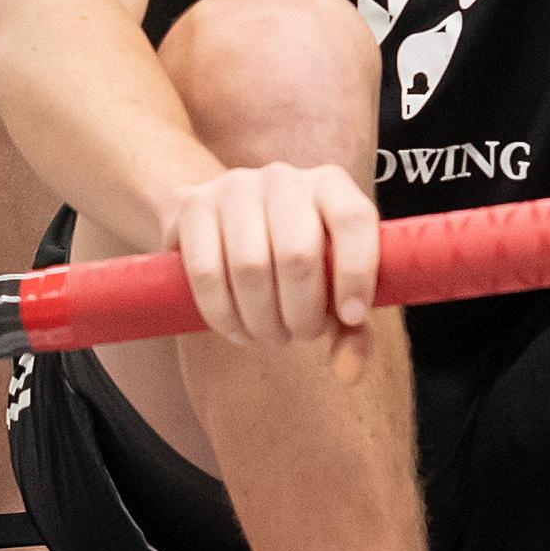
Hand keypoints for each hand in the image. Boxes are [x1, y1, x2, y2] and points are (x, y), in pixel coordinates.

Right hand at [158, 160, 385, 375]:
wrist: (222, 221)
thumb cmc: (292, 258)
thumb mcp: (330, 286)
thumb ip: (352, 329)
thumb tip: (347, 372)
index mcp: (330, 185)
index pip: (353, 220)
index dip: (357, 273)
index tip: (352, 317)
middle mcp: (284, 178)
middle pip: (298, 255)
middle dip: (302, 313)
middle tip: (299, 334)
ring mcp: (235, 187)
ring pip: (250, 268)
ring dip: (261, 320)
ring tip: (268, 333)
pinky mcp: (192, 206)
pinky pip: (206, 272)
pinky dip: (222, 315)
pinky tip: (235, 329)